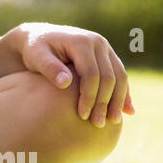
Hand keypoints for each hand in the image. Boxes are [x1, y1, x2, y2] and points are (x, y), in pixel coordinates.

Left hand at [14, 23, 135, 127]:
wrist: (38, 37)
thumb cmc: (34, 49)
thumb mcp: (36, 56)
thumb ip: (49, 67)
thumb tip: (65, 82)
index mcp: (81, 41)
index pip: (91, 74)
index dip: (89, 96)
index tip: (82, 115)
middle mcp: (98, 42)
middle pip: (109, 77)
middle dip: (105, 102)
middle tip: (98, 124)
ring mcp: (105, 49)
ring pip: (120, 77)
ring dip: (118, 100)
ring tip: (112, 121)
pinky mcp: (108, 56)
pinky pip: (120, 76)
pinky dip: (124, 93)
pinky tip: (127, 111)